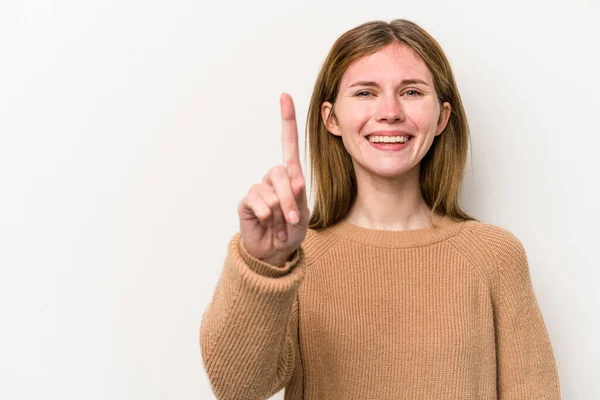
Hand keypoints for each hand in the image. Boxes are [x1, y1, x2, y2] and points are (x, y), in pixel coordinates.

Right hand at [237, 93, 309, 266]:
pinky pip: (258, 203)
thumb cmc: (292, 230)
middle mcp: (273, 178)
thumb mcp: (304, 213)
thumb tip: (294, 175)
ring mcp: (259, 189)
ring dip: (280, 213)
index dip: (287, 121)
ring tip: (279, 225)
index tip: (285, 97)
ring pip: (270, 192)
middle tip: (293, 219)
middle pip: (281, 173)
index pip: (289, 143)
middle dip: (290, 199)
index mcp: (290, 175)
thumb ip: (299, 194)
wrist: (275, 252)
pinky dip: (267, 218)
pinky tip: (267, 224)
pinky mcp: (247, 202)